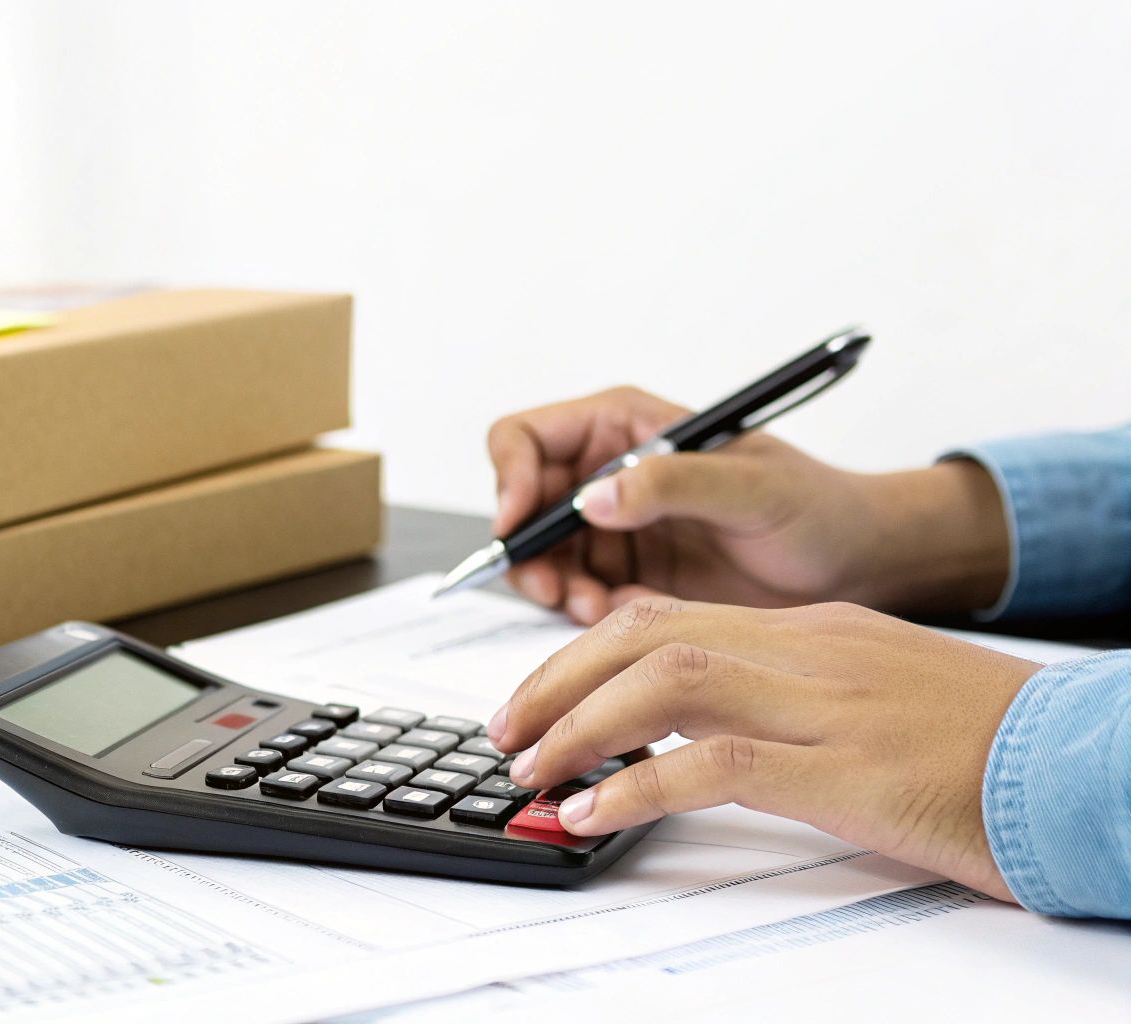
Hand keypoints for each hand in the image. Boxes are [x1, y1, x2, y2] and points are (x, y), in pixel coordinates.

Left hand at [485, 597, 1040, 900]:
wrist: (1076, 760)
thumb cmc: (978, 741)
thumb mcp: (869, 693)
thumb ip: (786, 693)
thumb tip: (694, 732)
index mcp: (807, 631)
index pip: (666, 615)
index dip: (583, 655)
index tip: (538, 699)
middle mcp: (804, 650)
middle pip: (643, 635)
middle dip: (555, 682)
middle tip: (506, 735)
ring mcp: (822, 703)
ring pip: (663, 680)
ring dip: (578, 725)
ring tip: (531, 774)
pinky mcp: (841, 767)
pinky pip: (713, 763)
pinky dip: (637, 785)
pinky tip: (592, 811)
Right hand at [486, 387, 1009, 623]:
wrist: (854, 566)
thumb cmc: (816, 507)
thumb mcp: (751, 487)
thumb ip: (672, 482)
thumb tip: (595, 496)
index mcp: (625, 428)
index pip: (526, 438)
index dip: (509, 478)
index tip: (519, 524)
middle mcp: (608, 475)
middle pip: (521, 507)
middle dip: (530, 552)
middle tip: (559, 590)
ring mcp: (614, 531)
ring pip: (541, 559)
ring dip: (558, 589)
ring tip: (601, 612)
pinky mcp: (627, 579)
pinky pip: (576, 598)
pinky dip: (587, 616)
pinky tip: (628, 619)